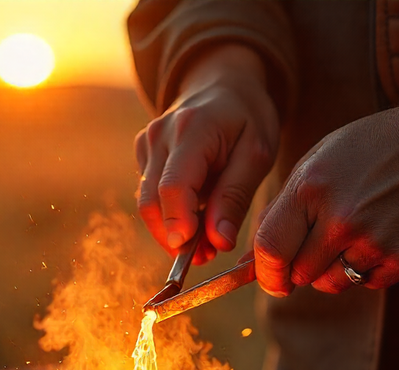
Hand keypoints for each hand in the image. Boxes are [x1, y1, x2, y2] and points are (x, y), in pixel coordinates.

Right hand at [135, 44, 279, 263]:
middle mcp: (160, 134)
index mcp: (193, 129)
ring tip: (204, 243)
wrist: (223, 84)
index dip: (178, 223)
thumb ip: (235, 197)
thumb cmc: (247, 118)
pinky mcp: (142, 151)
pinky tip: (194, 217)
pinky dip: (168, 213)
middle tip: (205, 257)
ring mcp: (146, 142)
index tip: (193, 252)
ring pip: (146, 201)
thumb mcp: (256, 154)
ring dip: (171, 229)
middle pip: (151, 200)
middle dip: (174, 236)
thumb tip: (218, 241)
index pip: (173, 186)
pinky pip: (148, 193)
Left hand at [251, 94, 398, 296]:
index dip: (263, 271)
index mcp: (312, 187)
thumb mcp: (318, 162)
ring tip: (351, 237)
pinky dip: (367, 270)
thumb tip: (246, 263)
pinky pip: (368, 284)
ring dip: (333, 271)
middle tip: (316, 247)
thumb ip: (280, 211)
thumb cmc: (374, 149)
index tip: (269, 277)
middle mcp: (341, 218)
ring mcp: (375, 241)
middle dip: (299, 268)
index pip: (269, 249)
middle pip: (299, 273)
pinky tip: (380, 238)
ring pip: (331, 284)